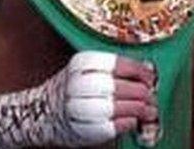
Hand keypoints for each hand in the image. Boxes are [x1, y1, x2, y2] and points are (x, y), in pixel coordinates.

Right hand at [0, 51, 158, 147]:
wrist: (42, 112)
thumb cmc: (73, 89)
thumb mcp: (88, 70)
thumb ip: (116, 69)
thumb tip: (149, 70)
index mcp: (80, 63)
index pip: (116, 63)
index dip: (138, 70)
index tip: (150, 76)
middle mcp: (76, 84)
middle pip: (118, 87)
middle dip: (141, 92)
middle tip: (151, 95)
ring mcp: (76, 108)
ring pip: (115, 108)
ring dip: (138, 110)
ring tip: (147, 110)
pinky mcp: (80, 129)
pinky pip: (110, 127)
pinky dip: (126, 124)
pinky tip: (132, 121)